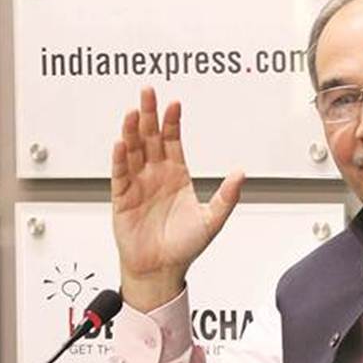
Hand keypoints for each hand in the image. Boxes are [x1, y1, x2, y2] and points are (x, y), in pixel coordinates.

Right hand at [111, 87, 246, 311]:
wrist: (162, 270)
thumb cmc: (185, 246)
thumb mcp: (213, 220)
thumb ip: (227, 196)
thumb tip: (242, 173)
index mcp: (177, 175)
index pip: (173, 141)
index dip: (173, 122)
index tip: (175, 104)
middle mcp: (155, 175)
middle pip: (150, 138)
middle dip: (149, 115)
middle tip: (148, 92)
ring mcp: (138, 184)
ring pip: (133, 151)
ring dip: (132, 131)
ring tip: (133, 112)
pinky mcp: (122, 199)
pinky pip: (120, 174)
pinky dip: (120, 159)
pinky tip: (121, 143)